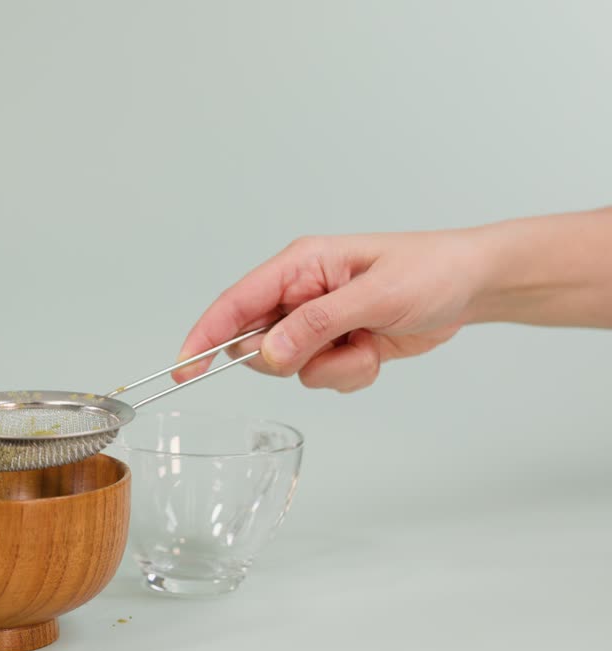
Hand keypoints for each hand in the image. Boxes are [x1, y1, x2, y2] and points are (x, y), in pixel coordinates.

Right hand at [173, 230, 489, 391]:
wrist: (473, 286)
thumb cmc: (430, 271)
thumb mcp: (375, 296)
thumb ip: (317, 325)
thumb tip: (269, 353)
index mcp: (299, 266)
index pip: (235, 303)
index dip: (204, 336)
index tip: (184, 370)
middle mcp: (299, 294)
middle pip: (256, 343)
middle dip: (290, 356)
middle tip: (334, 342)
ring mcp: (316, 322)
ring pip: (290, 367)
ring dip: (330, 367)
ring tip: (368, 342)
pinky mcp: (335, 344)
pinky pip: (320, 378)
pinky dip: (349, 374)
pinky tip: (376, 350)